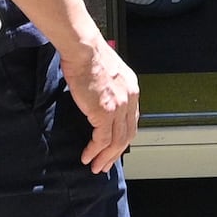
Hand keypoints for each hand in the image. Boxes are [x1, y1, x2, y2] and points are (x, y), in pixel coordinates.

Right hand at [56, 34, 141, 172]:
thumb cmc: (89, 55)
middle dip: (116, 153)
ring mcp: (119, 107)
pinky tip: (88, 157)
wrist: (84, 49)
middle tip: (107, 164)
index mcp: (132, 89)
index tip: (115, 147)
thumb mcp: (107, 72)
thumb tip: (99, 99)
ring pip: (117, 142)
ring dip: (106, 157)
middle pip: (127, 135)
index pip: (132, 120)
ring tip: (97, 166)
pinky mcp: (104, 112)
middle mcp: (130, 99)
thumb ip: (109, 88)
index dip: (123, 137)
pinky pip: (102, 139)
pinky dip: (95, 151)